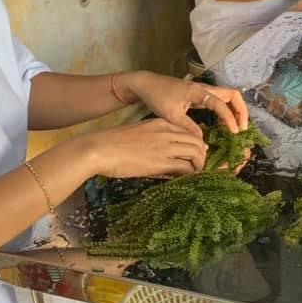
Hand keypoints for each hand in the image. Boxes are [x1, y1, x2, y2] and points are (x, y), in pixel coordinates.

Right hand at [85, 118, 208, 177]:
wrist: (99, 149)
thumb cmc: (112, 144)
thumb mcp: (139, 134)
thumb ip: (155, 139)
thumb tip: (164, 153)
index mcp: (162, 123)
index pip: (189, 131)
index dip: (196, 144)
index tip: (196, 153)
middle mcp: (168, 132)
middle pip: (198, 141)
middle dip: (203, 155)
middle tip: (199, 166)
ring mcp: (166, 146)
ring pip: (197, 153)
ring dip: (200, 165)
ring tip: (195, 173)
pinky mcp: (162, 162)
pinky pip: (186, 167)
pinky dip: (192, 174)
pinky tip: (188, 179)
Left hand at [121, 72, 248, 133]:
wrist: (147, 84)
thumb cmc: (157, 97)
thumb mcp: (171, 115)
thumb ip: (188, 127)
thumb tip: (203, 141)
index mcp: (199, 92)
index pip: (221, 104)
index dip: (230, 119)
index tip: (235, 133)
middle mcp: (205, 89)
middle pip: (233, 95)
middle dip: (241, 111)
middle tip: (242, 129)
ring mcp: (204, 91)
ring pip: (228, 98)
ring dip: (235, 112)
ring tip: (235, 130)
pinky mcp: (201, 95)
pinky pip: (220, 102)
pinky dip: (226, 112)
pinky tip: (222, 126)